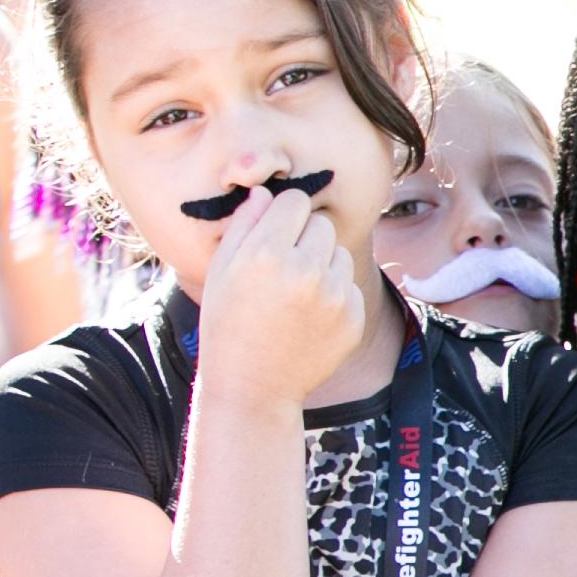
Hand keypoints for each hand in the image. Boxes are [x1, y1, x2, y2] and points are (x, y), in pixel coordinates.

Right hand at [192, 186, 369, 407]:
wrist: (253, 384)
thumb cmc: (228, 322)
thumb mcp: (221, 270)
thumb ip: (244, 225)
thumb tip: (266, 192)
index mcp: (267, 253)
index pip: (295, 201)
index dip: (283, 215)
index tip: (274, 232)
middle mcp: (306, 271)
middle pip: (322, 224)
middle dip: (305, 237)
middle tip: (283, 266)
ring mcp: (336, 296)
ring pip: (340, 253)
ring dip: (323, 264)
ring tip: (295, 293)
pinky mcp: (355, 317)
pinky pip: (351, 285)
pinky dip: (335, 293)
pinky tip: (310, 316)